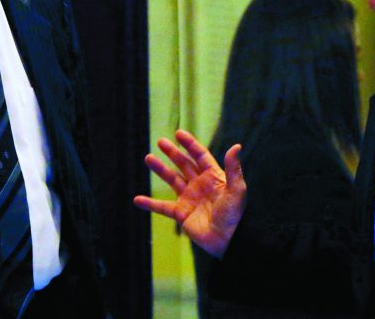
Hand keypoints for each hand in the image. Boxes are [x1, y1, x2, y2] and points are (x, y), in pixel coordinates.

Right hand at [133, 129, 245, 257]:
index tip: (178, 133)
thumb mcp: (237, 189)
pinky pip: (162, 207)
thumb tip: (237, 146)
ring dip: (160, 169)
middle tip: (160, 142)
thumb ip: (233, 168)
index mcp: (213, 176)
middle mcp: (199, 184)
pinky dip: (150, 204)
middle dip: (172, 152)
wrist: (228, 240)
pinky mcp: (181, 213)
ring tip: (148, 158)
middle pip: (183, 164)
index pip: (200, 155)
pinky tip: (137, 200)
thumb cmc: (235, 214)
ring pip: (172, 180)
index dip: (190, 144)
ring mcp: (189, 198)